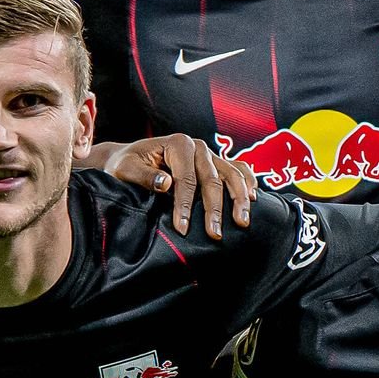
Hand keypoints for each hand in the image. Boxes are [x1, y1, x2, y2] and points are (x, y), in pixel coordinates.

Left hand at [96, 134, 256, 236]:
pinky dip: (248, 182)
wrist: (130, 158)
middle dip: (215, 209)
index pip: (186, 178)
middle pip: (212, 179)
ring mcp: (210, 154)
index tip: (183, 228)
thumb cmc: (125, 165)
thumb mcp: (125, 169)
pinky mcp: (215, 162)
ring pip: (231, 175)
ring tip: (242, 222)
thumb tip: (166, 183)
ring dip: (239, 199)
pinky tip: (254, 199)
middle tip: (215, 234)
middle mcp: (198, 146)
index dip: (185, 205)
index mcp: (178, 143)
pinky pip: (238, 170)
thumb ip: (144, 175)